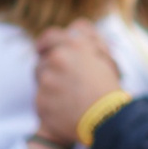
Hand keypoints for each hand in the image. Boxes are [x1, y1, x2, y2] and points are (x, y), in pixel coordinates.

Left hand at [34, 21, 123, 141]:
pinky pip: (39, 97)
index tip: (41, 49)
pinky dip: (48, 102)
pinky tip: (63, 108)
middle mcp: (58, 58)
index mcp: (74, 45)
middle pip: (42, 60)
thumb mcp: (104, 56)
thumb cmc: (108, 89)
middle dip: (50, 68)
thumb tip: (73, 28)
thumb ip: (87, 38)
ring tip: (66, 96)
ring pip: (40, 78)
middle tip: (64, 81)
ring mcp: (47, 80)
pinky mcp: (40, 99)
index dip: (45, 43)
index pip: (50, 36)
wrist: (108, 120)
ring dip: (48, 84)